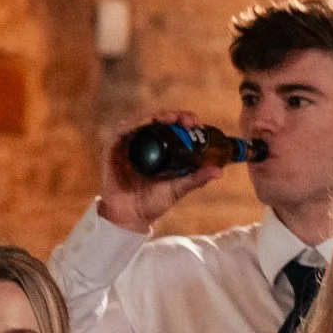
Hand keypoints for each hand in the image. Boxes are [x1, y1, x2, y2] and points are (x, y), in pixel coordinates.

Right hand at [97, 110, 225, 233]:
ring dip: (156, 116)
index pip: (173, 127)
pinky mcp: (113, 148)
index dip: (184, 120)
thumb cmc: (153, 202)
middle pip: (159, 120)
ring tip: (172, 119)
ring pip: (142, 121)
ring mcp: (129, 144)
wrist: (131, 216)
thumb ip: (196, 179)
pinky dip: (132, 124)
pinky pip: (121, 131)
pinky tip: (145, 123)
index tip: (197, 124)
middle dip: (175, 115)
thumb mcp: (178, 189)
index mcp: (161, 149)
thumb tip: (219, 171)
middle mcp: (145, 143)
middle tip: (189, 120)